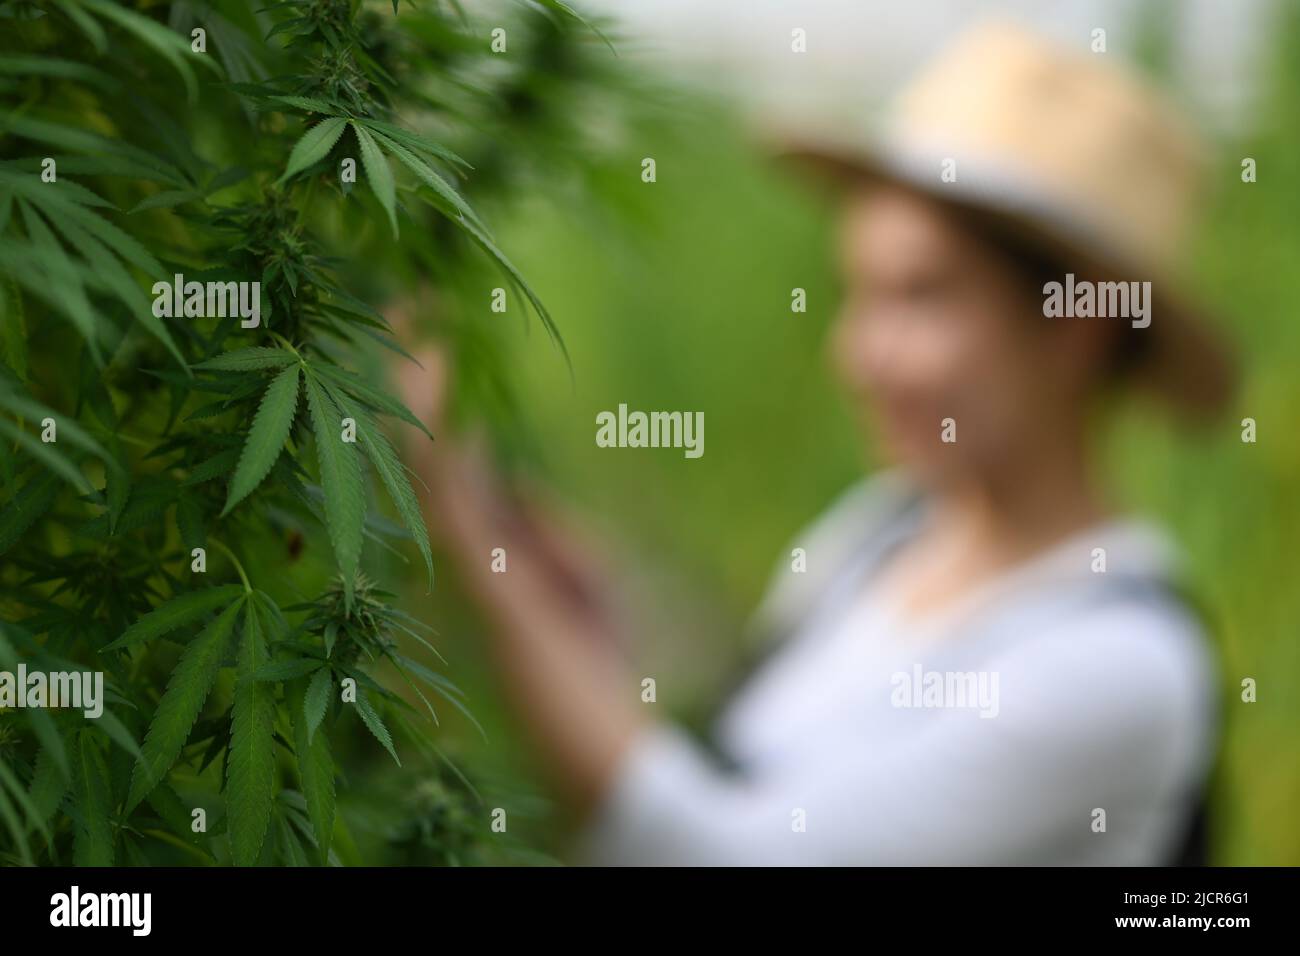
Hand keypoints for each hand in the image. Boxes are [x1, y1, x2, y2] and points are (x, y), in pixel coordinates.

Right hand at [383, 293, 643, 811]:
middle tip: (411, 303)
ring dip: (419, 386)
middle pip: (435, 448)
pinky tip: (425, 369)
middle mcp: (470, 550)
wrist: (605, 757)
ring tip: (411, 316)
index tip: (438, 337)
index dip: (445, 400)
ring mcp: (471, 562)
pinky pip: (449, 487)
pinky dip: (432, 426)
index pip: (460, 458)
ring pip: (430, 458)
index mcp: (494, 549)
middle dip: (422, 379)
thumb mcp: (581, 578)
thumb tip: (509, 478)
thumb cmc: (597, 673)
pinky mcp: (484, 576)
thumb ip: (545, 525)